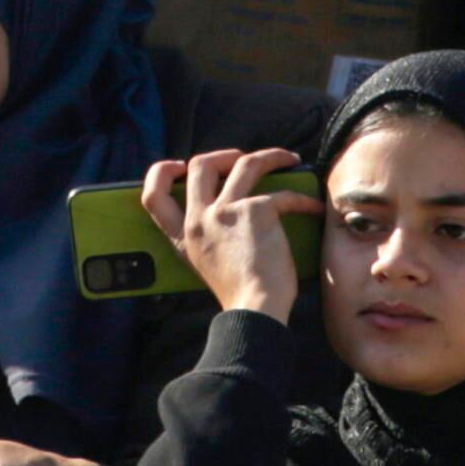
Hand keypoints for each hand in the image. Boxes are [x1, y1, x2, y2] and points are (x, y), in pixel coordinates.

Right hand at [141, 146, 309, 323]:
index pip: (152, 196)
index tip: (180, 166)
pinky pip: (283, 193)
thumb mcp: (205, 264)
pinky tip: (312, 207)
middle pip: (199, 165)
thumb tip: (227, 208)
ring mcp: (226, 211)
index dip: (162, 172)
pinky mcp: (256, 211)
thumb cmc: (239, 294)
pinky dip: (302, 199)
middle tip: (242, 160)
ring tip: (287, 159)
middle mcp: (200, 219)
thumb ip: (206, 236)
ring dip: (269, 156)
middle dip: (222, 154)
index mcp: (184, 235)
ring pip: (245, 162)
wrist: (256, 310)